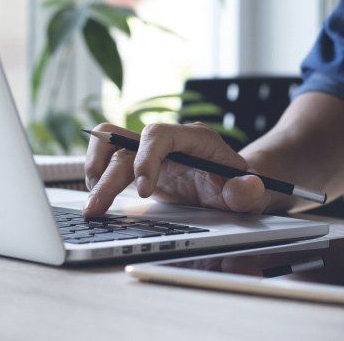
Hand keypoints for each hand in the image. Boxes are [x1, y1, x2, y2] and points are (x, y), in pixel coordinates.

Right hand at [83, 122, 270, 217]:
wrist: (233, 185)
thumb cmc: (239, 186)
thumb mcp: (251, 193)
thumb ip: (248, 192)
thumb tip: (248, 188)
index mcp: (194, 138)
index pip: (159, 135)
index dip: (146, 159)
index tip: (144, 192)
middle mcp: (168, 140)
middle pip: (126, 143)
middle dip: (108, 177)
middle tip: (96, 210)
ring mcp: (151, 151)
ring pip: (110, 144)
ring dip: (95, 169)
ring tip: (92, 203)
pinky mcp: (139, 164)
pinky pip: (108, 158)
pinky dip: (97, 176)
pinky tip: (99, 201)